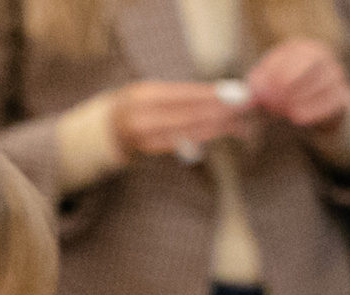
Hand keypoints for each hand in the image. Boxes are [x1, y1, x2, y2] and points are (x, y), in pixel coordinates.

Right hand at [112, 80, 255, 158]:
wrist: (105, 127)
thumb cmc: (138, 103)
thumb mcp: (151, 90)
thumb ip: (179, 93)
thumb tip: (218, 92)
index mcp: (142, 95)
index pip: (182, 94)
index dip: (209, 94)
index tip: (234, 92)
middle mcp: (141, 116)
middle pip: (187, 114)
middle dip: (218, 110)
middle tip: (244, 107)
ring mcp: (143, 135)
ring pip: (187, 130)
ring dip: (215, 125)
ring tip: (239, 119)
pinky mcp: (149, 148)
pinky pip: (181, 141)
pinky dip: (203, 135)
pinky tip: (220, 130)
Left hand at [249, 37, 349, 131]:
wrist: (307, 106)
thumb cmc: (278, 93)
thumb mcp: (263, 88)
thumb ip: (253, 91)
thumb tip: (240, 103)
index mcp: (298, 49)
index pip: (291, 53)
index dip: (275, 70)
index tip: (261, 87)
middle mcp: (320, 55)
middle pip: (311, 63)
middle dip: (291, 82)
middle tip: (274, 100)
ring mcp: (334, 73)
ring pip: (322, 83)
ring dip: (300, 98)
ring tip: (283, 111)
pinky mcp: (341, 95)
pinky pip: (330, 101)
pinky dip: (313, 110)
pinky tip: (297, 118)